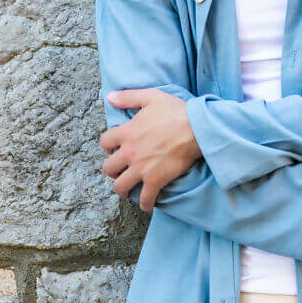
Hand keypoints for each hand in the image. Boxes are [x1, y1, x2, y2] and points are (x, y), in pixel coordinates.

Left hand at [101, 89, 200, 211]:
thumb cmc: (176, 111)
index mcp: (126, 132)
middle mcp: (129, 153)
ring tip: (128, 189)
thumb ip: (128, 97)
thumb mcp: (151, 97)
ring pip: (120, 187)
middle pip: (108, 169)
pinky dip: (145, 205)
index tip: (116, 148)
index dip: (108, 146)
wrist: (197, 128)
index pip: (104, 143)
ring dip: (123, 189)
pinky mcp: (156, 180)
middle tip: (121, 170)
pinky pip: (145, 199)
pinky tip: (147, 205)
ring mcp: (141, 169)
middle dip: (113, 170)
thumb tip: (110, 97)